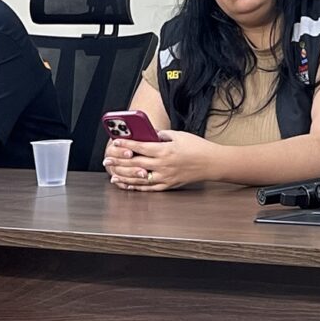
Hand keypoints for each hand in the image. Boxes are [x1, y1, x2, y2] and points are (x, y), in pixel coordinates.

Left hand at [104, 130, 220, 191]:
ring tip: (112, 173)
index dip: (126, 144)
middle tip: (107, 160)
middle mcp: (163, 164)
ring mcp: (165, 176)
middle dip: (119, 161)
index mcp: (165, 150)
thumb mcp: (179, 135)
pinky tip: (127, 184)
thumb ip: (161, 134)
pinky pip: (148, 187)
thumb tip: (147, 133)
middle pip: (135, 163)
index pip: (140, 147)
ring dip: (123, 175)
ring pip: (138, 178)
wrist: (212, 163)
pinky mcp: (168, 185)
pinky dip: (136, 186)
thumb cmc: (197, 147)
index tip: (115, 142)